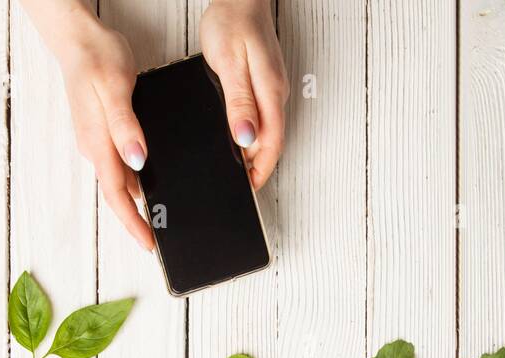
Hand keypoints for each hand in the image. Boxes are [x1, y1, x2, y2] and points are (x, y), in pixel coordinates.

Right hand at [22, 1, 153, 249]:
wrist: (78, 39)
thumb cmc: (96, 58)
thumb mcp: (116, 88)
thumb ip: (126, 127)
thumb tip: (137, 161)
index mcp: (98, 142)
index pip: (116, 194)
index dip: (132, 222)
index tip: (148, 244)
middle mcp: (94, 147)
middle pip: (117, 194)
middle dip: (135, 220)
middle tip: (156, 239)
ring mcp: (96, 141)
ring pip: (118, 180)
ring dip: (135, 202)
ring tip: (158, 218)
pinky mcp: (101, 132)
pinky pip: (118, 164)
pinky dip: (134, 180)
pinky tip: (149, 181)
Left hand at [200, 0, 288, 188]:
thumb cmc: (232, 22)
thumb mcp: (230, 63)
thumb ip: (238, 102)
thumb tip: (246, 137)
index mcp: (270, 92)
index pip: (272, 143)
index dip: (261, 171)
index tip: (248, 189)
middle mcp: (275, 93)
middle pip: (269, 141)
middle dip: (255, 167)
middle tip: (236, 185)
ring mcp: (270, 88)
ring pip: (264, 130)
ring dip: (250, 151)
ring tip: (232, 168)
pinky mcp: (262, 83)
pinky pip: (258, 116)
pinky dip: (247, 133)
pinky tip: (233, 137)